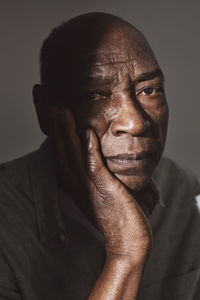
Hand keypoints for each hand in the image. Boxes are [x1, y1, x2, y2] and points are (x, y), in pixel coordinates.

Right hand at [50, 106, 156, 262]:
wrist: (128, 239)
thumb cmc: (119, 216)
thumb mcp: (103, 194)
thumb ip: (98, 178)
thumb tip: (98, 162)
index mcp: (78, 185)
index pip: (64, 156)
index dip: (59, 136)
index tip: (57, 118)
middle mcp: (79, 184)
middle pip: (64, 152)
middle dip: (58, 129)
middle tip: (53, 108)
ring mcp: (90, 186)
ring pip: (74, 154)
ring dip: (67, 132)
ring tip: (62, 112)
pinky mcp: (104, 188)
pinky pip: (93, 164)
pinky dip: (88, 147)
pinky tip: (86, 131)